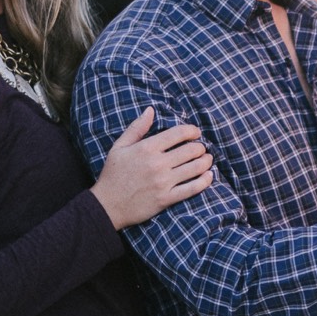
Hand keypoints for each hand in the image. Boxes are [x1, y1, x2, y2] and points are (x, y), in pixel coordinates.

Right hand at [89, 111, 213, 229]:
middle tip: (201, 148)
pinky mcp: (167, 199)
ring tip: (207, 159)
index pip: (178, 134)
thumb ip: (137, 128)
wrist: (107, 206)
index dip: (192, 131)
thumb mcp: (119, 147)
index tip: (196, 132)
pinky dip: (205, 181)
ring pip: (195, 168)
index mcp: (147, 148)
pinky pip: (192, 188)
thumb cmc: (113, 175)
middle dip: (200, 147)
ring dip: (206, 162)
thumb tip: (151, 110)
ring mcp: (163, 182)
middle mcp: (157, 164)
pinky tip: (209, 176)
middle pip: (191, 150)